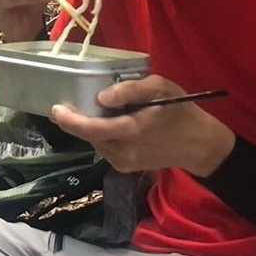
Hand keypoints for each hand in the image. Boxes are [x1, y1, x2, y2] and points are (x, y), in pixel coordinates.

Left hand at [49, 75, 235, 176]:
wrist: (199, 145)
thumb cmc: (181, 111)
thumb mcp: (162, 88)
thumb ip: (131, 90)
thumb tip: (102, 97)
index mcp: (131, 131)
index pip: (91, 129)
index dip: (70, 120)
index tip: (57, 108)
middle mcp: (123, 151)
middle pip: (89, 136)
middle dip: (75, 122)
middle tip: (66, 106)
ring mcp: (123, 163)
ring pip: (96, 143)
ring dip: (90, 128)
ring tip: (94, 112)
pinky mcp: (125, 168)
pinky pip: (105, 149)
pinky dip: (102, 136)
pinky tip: (111, 125)